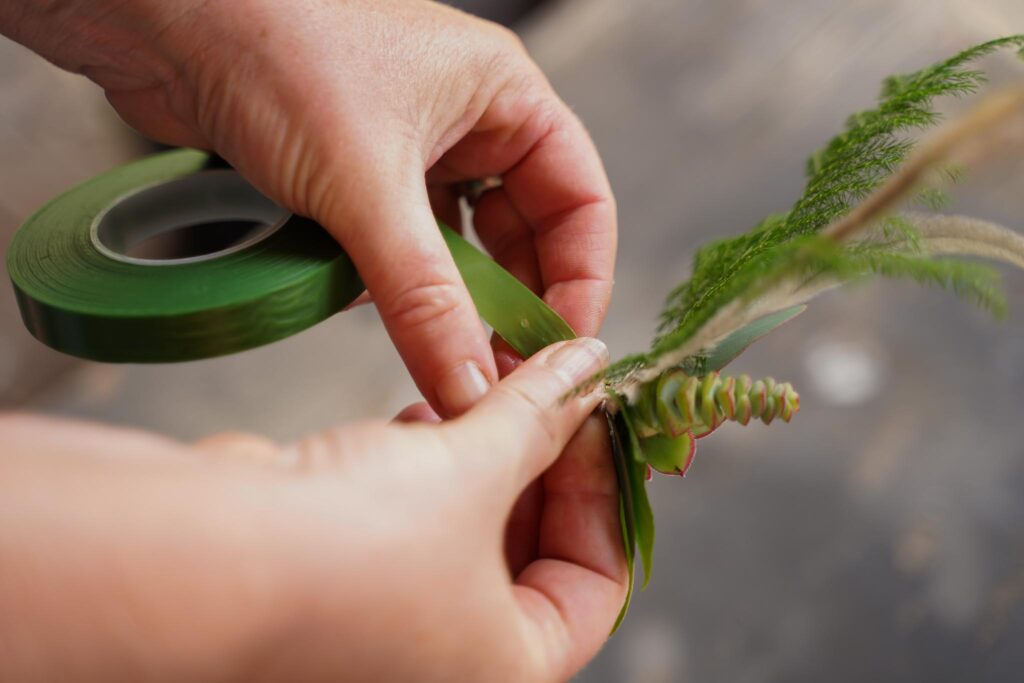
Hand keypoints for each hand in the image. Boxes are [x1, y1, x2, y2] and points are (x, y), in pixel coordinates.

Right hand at [0, 338, 626, 681]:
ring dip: (479, 459)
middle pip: (533, 553)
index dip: (602, 492)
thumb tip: (590, 366)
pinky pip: (412, 524)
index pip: (599, 585)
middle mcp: (452, 663)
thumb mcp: (473, 468)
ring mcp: (392, 627)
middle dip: (538, 464)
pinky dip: (426, 470)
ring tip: (472, 399)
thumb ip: (539, 416)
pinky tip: (415, 419)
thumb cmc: (350, 548)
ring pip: (469, 531)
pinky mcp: (343, 585)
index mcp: (510, 670)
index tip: (592, 418)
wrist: (199, 559)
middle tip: (541, 391)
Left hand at [1, 0, 616, 415]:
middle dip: (511, 303)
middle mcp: (467, 121)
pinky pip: (400, 245)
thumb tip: (471, 386)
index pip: (580, 201)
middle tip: (496, 373)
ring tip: (440, 348)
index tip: (559, 351)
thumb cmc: (274, 48)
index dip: (581, 280)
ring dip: (450, 298)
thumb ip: (424, 296)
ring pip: (458, 245)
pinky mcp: (355, 173)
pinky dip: (396, 283)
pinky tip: (378, 308)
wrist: (159, 19)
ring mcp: (410, 148)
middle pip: (523, 233)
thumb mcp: (366, 186)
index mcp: (504, 96)